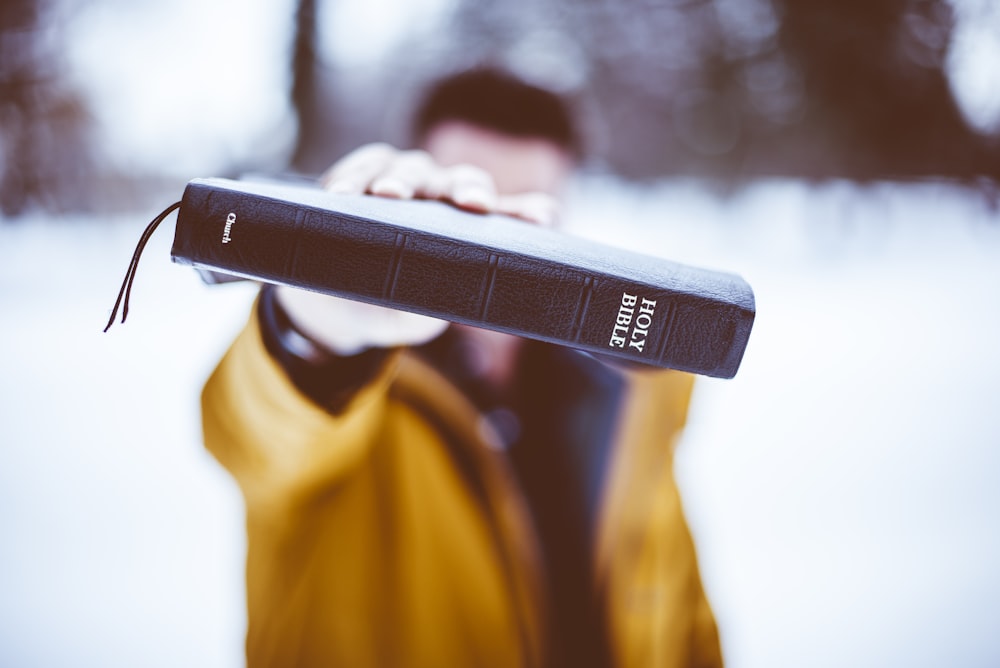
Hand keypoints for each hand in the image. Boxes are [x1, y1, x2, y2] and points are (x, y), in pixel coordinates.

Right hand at [277, 143, 559, 355]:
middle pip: (463, 180)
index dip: (525, 213)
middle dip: (467, 189)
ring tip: (386, 195)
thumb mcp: (410, 317)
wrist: (337, 300)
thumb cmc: (389, 306)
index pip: (506, 215)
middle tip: (468, 203)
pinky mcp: (364, 175)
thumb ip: (424, 312)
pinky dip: (353, 175)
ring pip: (412, 167)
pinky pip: (365, 165)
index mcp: (468, 230)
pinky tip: (341, 191)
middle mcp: (443, 198)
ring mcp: (406, 181)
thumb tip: (427, 311)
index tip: (541, 219)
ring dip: (400, 179)